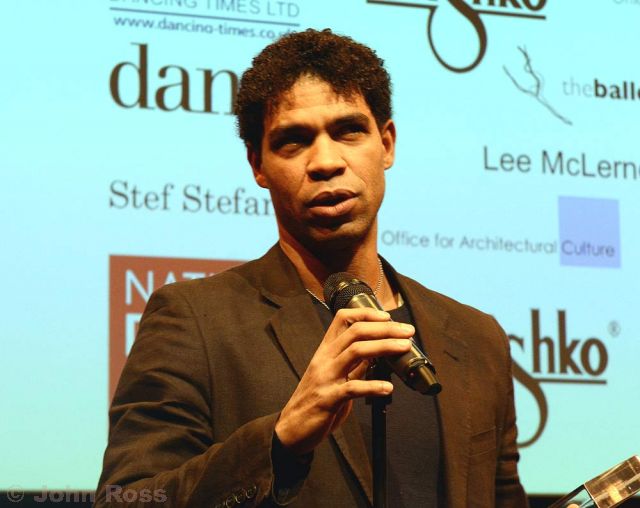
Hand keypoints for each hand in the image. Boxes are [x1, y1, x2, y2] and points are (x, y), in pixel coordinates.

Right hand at [274, 307, 413, 454]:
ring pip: (356, 351)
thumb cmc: (315, 400)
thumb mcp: (335, 376)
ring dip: (384, 347)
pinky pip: (352, 388)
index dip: (366, 313)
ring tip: (404, 348)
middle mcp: (325, 358)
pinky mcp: (328, 398)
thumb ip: (354, 364)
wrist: (292, 428)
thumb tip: (377, 354)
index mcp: (326, 350)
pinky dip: (373, 386)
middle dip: (385, 328)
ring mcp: (326, 377)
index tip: (387, 317)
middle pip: (355, 332)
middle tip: (407, 331)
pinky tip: (388, 388)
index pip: (342, 319)